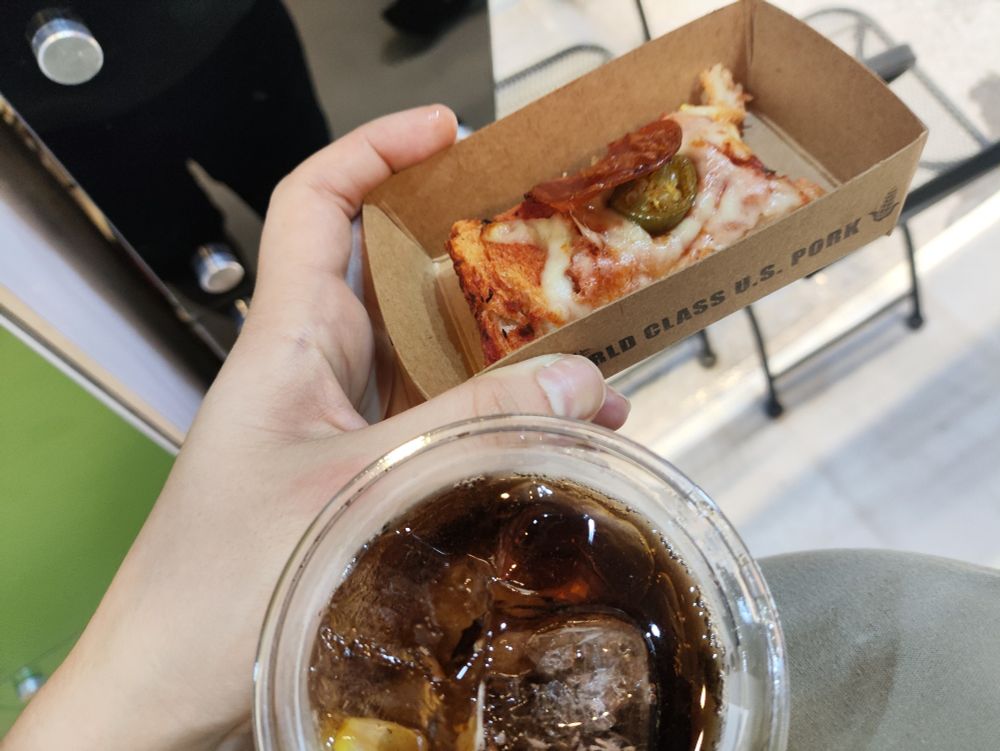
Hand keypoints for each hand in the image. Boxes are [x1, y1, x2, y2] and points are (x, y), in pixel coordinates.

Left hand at [3, 105, 627, 750]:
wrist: (166, 697)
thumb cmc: (222, 589)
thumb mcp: (361, 491)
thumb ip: (469, 427)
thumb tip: (577, 377)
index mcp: (287, 340)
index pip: (316, 203)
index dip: (376, 148)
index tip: (449, 131)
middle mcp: (312, 371)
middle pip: (392, 278)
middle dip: (475, 262)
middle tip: (558, 263)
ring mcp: (336, 428)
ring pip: (425, 361)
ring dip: (502, 362)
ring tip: (591, 377)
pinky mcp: (356, 478)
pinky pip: (432, 426)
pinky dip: (490, 425)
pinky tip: (553, 446)